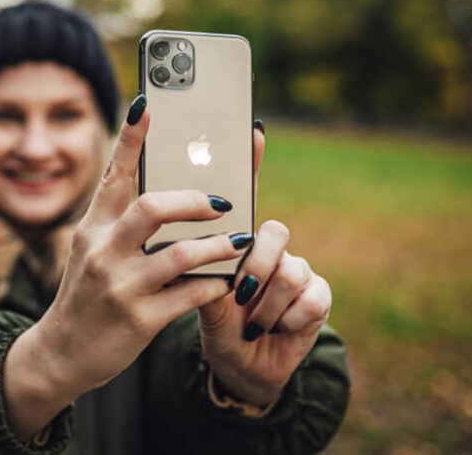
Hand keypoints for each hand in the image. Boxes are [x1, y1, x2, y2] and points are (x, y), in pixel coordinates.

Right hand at [3, 95, 249, 438]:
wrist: (61, 352)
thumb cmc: (87, 295)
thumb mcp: (92, 253)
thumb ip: (121, 225)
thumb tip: (175, 197)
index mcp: (92, 228)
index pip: (114, 175)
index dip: (132, 139)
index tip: (147, 104)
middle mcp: (102, 251)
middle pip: (152, 208)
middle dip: (194, 199)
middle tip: (221, 200)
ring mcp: (120, 286)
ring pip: (180, 253)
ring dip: (217, 245)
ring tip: (238, 241)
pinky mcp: (139, 320)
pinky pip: (191, 295)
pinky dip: (215, 285)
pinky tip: (225, 283)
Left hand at [198, 126, 332, 405]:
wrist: (240, 368)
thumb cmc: (215, 323)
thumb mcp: (195, 295)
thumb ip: (191, 263)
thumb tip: (177, 229)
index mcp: (235, 241)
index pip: (243, 196)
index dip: (250, 163)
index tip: (251, 129)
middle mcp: (268, 248)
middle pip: (272, 231)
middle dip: (254, 265)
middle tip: (239, 293)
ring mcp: (296, 270)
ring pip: (289, 270)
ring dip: (264, 305)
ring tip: (250, 322)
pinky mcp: (318, 298)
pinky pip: (308, 300)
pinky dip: (283, 321)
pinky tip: (271, 330)